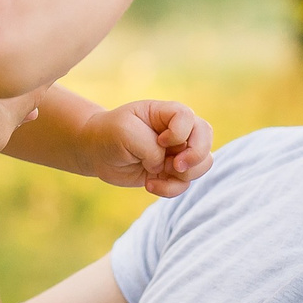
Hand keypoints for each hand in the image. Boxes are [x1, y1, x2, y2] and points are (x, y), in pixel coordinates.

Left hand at [81, 99, 214, 198]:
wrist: (97, 151)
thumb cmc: (111, 133)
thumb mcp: (126, 133)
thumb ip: (151, 148)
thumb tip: (165, 167)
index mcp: (168, 112)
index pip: (189, 118)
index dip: (180, 133)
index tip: (160, 140)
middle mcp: (179, 131)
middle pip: (205, 140)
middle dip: (194, 157)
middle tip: (174, 166)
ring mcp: (177, 152)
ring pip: (202, 165)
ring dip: (182, 176)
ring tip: (156, 174)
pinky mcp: (171, 172)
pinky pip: (185, 184)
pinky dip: (170, 189)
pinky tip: (149, 185)